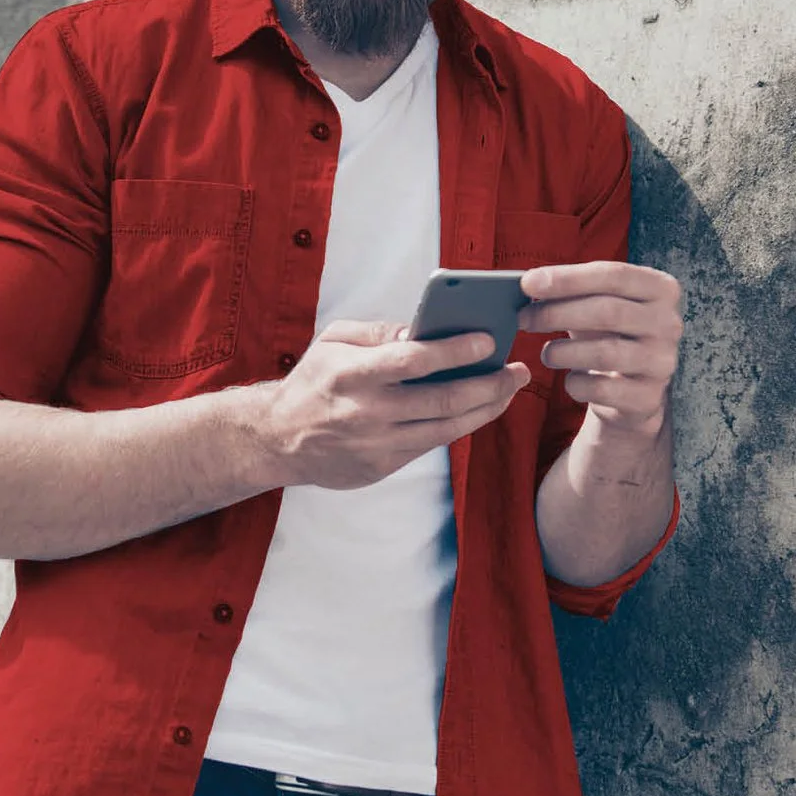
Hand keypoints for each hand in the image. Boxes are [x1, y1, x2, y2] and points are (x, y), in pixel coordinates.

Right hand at [256, 320, 529, 489]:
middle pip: (442, 400)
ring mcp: (377, 443)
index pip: (412, 361)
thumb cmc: (312, 381)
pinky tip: (481, 408)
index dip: (454, 351)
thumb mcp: (333, 342)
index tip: (488, 340)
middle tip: (517, 370)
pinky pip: (432, 444)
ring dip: (487, 409)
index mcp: (352, 373)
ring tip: (510, 389)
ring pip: (446, 428)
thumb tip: (424, 329)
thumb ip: (378, 333)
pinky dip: (461, 425)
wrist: (278, 439)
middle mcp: (367, 411)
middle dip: (489, 384)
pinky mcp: (383, 466)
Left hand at [519, 261, 681, 438]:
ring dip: (563, 351)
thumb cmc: (609, 334)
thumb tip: (529, 284)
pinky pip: (602, 389)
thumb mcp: (598, 305)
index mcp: (662, 289)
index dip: (568, 278)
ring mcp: (662, 362)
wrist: (632, 389)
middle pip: (608, 311)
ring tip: (546, 353)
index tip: (527, 283)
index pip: (613, 275)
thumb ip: (572, 291)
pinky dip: (576, 384)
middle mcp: (669, 324)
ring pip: (605, 352)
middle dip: (557, 313)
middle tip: (524, 318)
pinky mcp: (648, 398)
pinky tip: (570, 380)